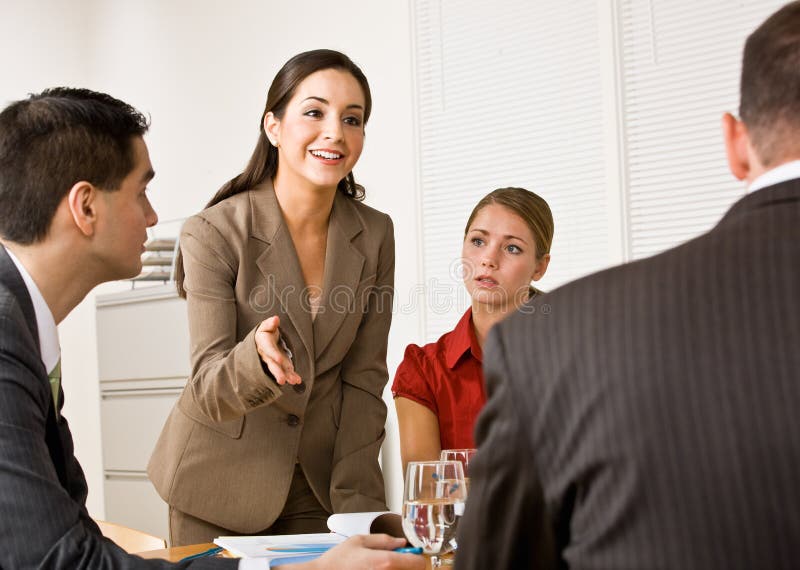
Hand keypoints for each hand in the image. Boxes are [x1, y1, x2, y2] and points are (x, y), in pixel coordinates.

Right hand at [254, 316, 301, 384]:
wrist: (263, 341)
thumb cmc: (266, 331)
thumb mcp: (266, 326)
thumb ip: (270, 323)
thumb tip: (276, 319)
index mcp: (263, 344)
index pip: (268, 350)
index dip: (274, 354)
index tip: (279, 359)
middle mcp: (267, 356)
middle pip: (272, 364)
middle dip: (277, 372)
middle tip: (282, 380)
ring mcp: (274, 362)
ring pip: (279, 370)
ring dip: (286, 376)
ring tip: (294, 381)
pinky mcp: (281, 365)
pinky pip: (286, 371)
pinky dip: (291, 376)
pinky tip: (297, 380)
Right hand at [307, 535, 425, 569]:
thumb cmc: (336, 562)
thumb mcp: (359, 541)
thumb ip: (383, 540)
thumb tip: (401, 542)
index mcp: (385, 562)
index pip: (418, 563)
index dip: (417, 557)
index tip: (412, 555)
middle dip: (408, 566)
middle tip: (397, 561)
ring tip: (383, 567)